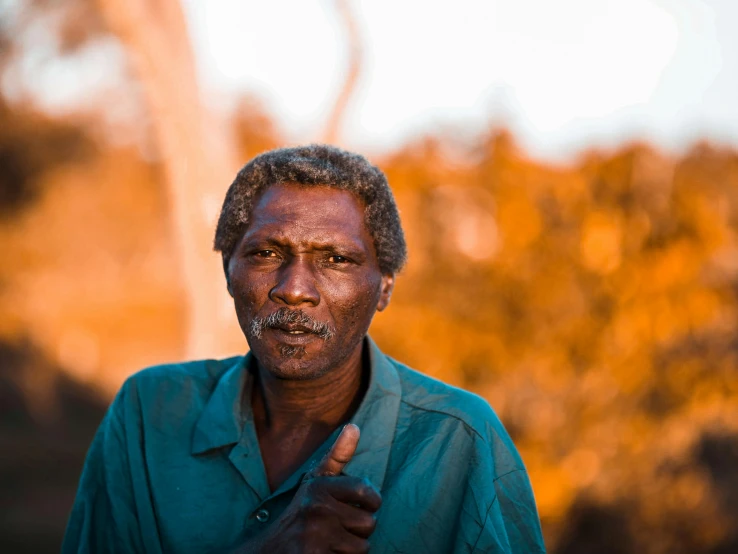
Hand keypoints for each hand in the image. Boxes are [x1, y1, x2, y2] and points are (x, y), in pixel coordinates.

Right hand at [234, 424, 381, 553]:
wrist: (269, 550)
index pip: (368, 492)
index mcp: (319, 486)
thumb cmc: (302, 512)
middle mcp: (316, 508)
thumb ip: (338, 455)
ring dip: (350, 548)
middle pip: (369, 523)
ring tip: (330, 543)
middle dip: (357, 530)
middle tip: (335, 529)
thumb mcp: (316, 481)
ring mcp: (314, 535)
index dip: (370, 503)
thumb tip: (354, 426)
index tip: (357, 506)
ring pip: (362, 547)